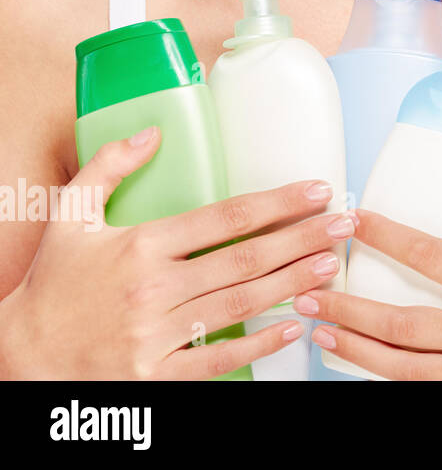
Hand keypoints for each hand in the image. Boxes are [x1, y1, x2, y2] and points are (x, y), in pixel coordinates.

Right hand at [0, 125, 355, 378]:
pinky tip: (295, 324)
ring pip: (242, 303)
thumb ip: (110, 167)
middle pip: (246, 259)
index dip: (277, 202)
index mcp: (141, 245)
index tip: (316, 190)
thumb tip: (153, 130)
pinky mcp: (158, 375)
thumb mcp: (70, 216)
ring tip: (333, 264)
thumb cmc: (52, 285)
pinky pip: (221, 357)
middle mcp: (154, 288)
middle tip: (345, 224)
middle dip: (303, 238)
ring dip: (295, 282)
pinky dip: (262, 341)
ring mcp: (158, 335)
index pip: (225, 217)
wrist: (21, 356)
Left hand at [298, 127, 441, 379]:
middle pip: (404, 322)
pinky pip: (430, 395)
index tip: (353, 220)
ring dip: (357, 350)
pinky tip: (364, 371)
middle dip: (349, 306)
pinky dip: (392, 383)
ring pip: (406, 368)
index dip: (389, 237)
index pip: (436, 259)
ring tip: (319, 333)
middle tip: (305, 290)